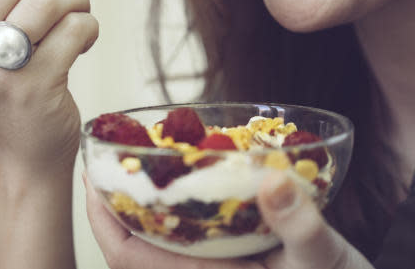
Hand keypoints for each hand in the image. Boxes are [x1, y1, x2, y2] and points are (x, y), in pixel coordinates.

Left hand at [85, 171, 373, 268]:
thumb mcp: (324, 260)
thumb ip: (300, 225)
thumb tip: (273, 181)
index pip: (129, 256)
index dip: (103, 218)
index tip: (91, 177)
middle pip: (134, 244)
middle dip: (115, 203)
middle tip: (108, 157)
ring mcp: (214, 267)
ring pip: (159, 239)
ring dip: (143, 203)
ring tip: (137, 161)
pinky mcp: (231, 259)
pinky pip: (189, 234)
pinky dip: (177, 206)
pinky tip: (185, 179)